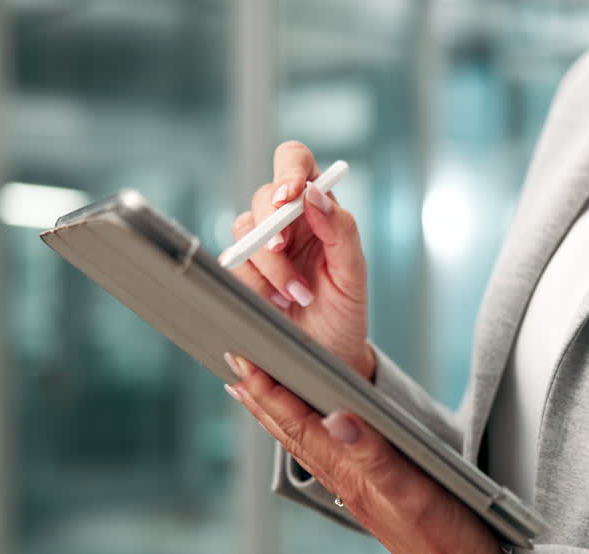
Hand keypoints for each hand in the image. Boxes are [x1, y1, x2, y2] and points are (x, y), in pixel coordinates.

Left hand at [224, 352, 507, 553]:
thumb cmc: (447, 541)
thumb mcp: (415, 493)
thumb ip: (375, 455)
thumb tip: (335, 417)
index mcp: (353, 475)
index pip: (301, 426)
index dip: (271, 393)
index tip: (245, 360)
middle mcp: (349, 481)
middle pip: (293, 434)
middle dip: (262, 398)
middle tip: (234, 363)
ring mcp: (359, 490)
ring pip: (306, 445)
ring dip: (278, 416)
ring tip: (255, 393)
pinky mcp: (376, 496)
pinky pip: (328, 456)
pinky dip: (308, 434)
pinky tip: (311, 430)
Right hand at [229, 141, 374, 379]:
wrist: (326, 355)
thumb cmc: (345, 312)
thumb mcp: (353, 273)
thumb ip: (340, 230)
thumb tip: (315, 194)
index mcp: (318, 210)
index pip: (296, 163)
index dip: (289, 170)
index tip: (291, 196)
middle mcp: (288, 222)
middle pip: (264, 195)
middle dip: (272, 223)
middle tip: (281, 250)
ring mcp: (262, 246)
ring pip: (245, 229)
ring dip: (268, 264)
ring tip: (294, 294)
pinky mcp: (243, 271)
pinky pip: (234, 262)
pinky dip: (254, 283)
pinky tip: (276, 302)